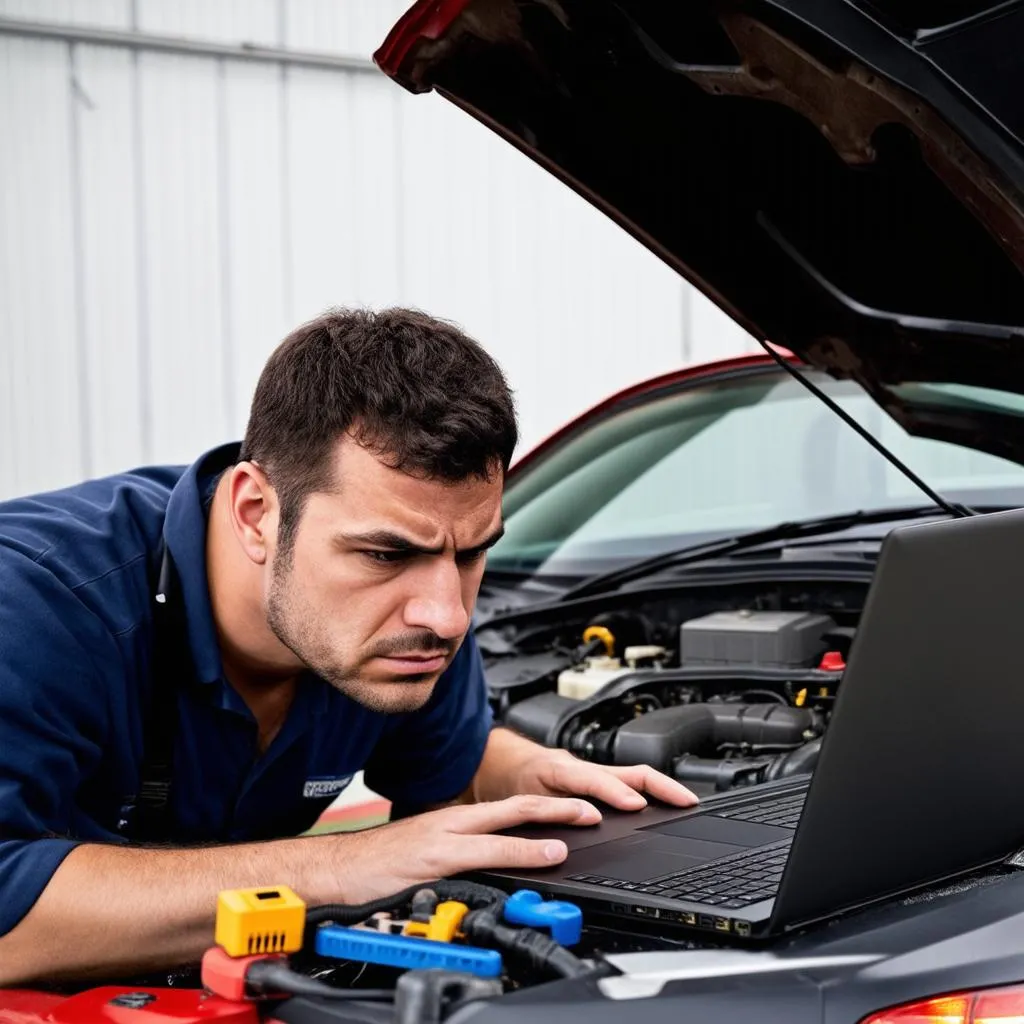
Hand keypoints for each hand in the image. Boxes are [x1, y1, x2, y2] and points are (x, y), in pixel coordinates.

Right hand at [337, 795, 599, 902]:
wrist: (338, 869)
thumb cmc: (381, 863)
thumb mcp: (429, 850)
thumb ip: (461, 851)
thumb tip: (496, 862)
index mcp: (454, 819)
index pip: (510, 806)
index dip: (548, 805)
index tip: (579, 808)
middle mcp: (453, 822)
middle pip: (515, 806)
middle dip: (559, 807)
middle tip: (593, 809)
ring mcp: (444, 840)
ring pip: (503, 826)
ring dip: (543, 829)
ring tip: (574, 833)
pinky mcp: (434, 860)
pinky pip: (483, 854)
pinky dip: (517, 853)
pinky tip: (537, 858)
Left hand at [506, 747, 699, 810]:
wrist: (502, 762)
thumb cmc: (512, 780)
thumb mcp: (520, 800)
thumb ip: (543, 811)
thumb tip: (574, 827)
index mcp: (561, 770)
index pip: (594, 779)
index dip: (615, 793)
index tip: (636, 806)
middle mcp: (583, 768)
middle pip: (630, 771)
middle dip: (661, 785)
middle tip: (687, 801)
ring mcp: (593, 772)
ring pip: (633, 776)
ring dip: (661, 788)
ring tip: (685, 803)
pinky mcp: (596, 780)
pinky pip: (627, 782)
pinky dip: (649, 792)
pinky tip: (662, 805)